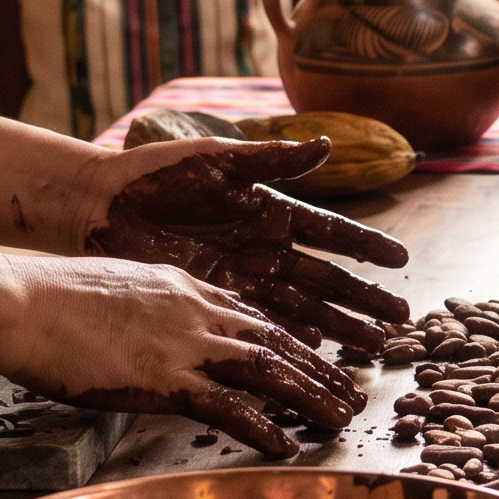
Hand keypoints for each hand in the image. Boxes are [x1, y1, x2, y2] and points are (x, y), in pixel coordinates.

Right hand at [7, 255, 363, 457]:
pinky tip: (287, 445)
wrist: (24, 303)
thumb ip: (147, 310)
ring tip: (343, 418)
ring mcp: (187, 345)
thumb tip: (149, 334)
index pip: (252, 315)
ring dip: (312, 397)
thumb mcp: (115, 289)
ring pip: (269, 371)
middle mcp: (197, 312)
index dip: (289, 338)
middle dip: (319, 368)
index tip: (316, 356)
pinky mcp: (169, 380)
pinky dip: (264, 428)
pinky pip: (229, 408)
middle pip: (276, 341)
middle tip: (351, 391)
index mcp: (185, 288)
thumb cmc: (51, 300)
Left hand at [83, 140, 411, 354]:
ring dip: (338, 329)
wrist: (97, 207)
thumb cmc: (153, 175)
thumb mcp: (216, 161)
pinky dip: (290, 339)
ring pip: (303, 308)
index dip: (365, 247)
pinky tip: (316, 354)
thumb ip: (271, 159)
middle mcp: (264, 249)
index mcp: (270, 211)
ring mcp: (242, 279)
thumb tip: (327, 145)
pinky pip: (261, 325)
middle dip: (364, 301)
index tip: (401, 260)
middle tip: (401, 323)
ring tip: (372, 348)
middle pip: (326, 279)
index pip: (330, 232)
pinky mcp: (214, 303)